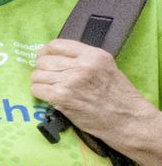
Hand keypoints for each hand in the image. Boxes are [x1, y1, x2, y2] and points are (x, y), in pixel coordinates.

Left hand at [31, 39, 151, 140]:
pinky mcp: (61, 97)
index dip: (46, 52)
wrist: (128, 120)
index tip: (45, 59)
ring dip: (40, 82)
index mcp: (94, 55)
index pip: (56, 45)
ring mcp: (70, 81)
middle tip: (49, 78)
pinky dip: (39, 93)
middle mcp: (81, 65)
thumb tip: (57, 57)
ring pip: (37, 75)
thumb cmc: (119, 97)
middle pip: (44, 60)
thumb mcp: (106, 68)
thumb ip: (84, 60)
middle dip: (42, 69)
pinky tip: (50, 97)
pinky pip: (36, 89)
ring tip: (51, 88)